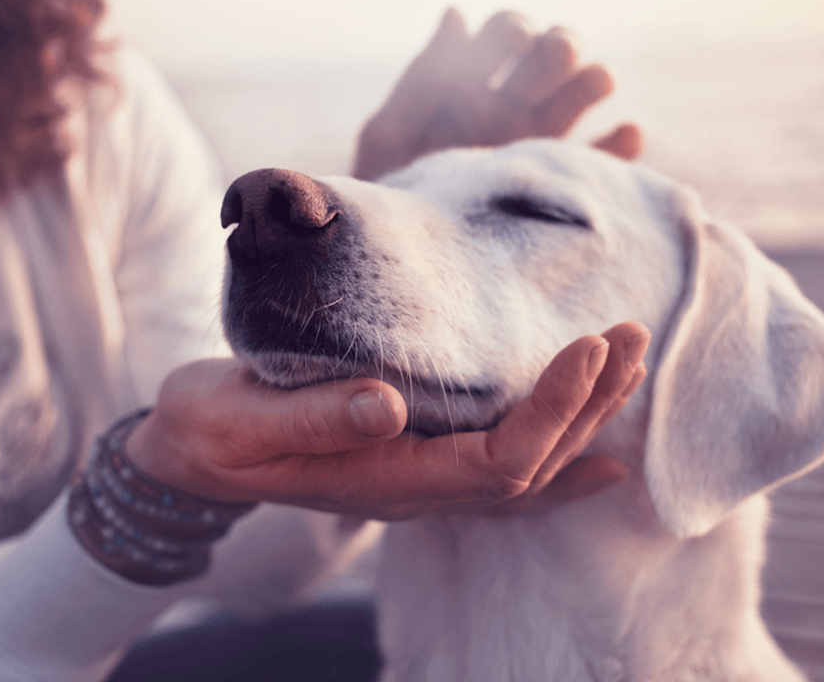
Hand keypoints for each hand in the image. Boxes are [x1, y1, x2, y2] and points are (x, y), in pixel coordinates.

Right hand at [125, 322, 648, 520]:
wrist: (192, 451)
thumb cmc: (212, 431)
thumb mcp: (243, 420)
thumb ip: (313, 418)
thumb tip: (388, 404)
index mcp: (385, 480)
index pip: (497, 461)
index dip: (551, 410)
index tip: (588, 346)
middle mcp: (416, 487)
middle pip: (531, 465)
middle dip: (588, 403)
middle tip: (631, 335)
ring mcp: (419, 476)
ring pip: (526, 465)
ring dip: (583, 416)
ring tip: (627, 363)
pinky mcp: (413, 453)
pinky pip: (503, 467)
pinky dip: (557, 454)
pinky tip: (599, 450)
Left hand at [353, 8, 642, 181]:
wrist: (408, 264)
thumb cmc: (388, 198)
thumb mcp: (390, 136)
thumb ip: (422, 80)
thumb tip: (457, 13)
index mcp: (470, 88)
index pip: (504, 36)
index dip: (513, 29)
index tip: (514, 39)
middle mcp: (511, 109)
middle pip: (551, 58)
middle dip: (559, 46)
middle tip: (558, 54)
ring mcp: (539, 146)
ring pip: (581, 96)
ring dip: (593, 80)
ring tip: (597, 81)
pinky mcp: (562, 187)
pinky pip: (604, 162)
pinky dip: (621, 145)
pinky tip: (626, 133)